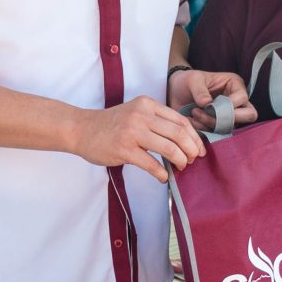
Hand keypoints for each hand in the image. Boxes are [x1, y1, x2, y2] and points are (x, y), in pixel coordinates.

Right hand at [74, 94, 207, 182]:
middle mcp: (141, 115)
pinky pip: (151, 164)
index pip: (181, 120)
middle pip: (179, 134)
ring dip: (180, 161)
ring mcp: (132, 132)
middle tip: (192, 160)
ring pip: (169, 148)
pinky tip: (163, 177)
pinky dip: (162, 173)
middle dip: (191, 150)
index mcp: (148, 105)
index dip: (194, 137)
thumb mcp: (135, 112)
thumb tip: (184, 140)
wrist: (82, 129)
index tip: (199, 150)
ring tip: (180, 167)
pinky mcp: (124, 149)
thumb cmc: (111, 124)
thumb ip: (156, 121)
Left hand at [171, 66, 256, 129]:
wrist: (176, 92)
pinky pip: (219, 133)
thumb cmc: (187, 81)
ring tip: (195, 113)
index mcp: (234, 85)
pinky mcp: (220, 126)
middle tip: (209, 114)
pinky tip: (193, 120)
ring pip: (232, 126)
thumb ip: (199, 90)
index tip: (209, 104)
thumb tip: (207, 103)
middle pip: (249, 115)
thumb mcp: (192, 80)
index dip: (228, 104)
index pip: (242, 98)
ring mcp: (230, 115)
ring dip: (212, 123)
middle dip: (227, 117)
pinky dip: (205, 130)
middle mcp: (237, 101)